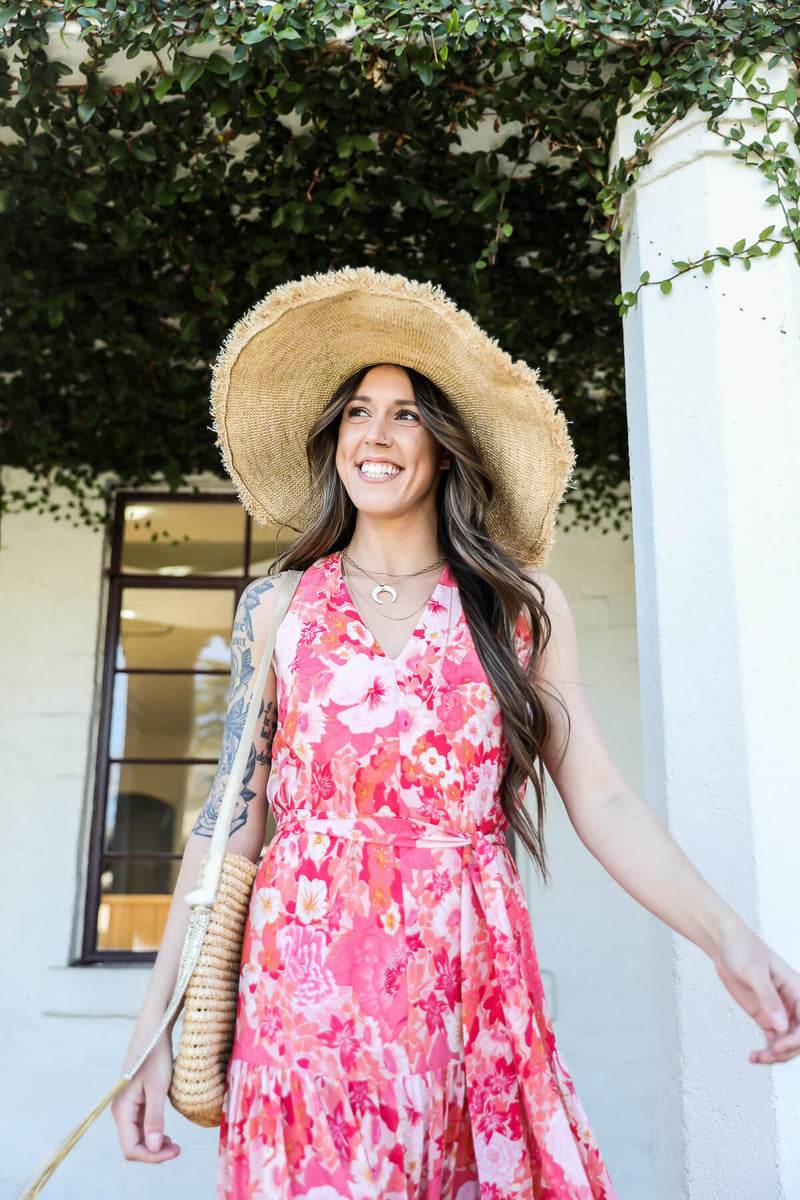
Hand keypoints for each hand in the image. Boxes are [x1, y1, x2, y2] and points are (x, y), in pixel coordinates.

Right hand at [111, 1033, 180, 1161]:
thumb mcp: (158, 1087)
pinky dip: (153, 1132)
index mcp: (122, 1109)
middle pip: (134, 1145)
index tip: (175, 1150)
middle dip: (154, 1152)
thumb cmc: (156, 1055)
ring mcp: (127, 1105)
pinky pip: (141, 1124)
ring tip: (174, 1144)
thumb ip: (154, 1118)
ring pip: (138, 1136)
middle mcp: (120, 1110)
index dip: (152, 1156)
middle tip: (178, 1149)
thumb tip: (153, 1149)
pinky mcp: (135, 1100)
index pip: (131, 1148)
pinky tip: (166, 1133)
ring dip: (154, 1144)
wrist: (153, 1029)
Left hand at [713, 923, 799, 1063]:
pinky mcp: (765, 1016)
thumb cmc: (741, 948)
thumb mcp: (753, 971)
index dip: (797, 1038)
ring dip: (777, 1054)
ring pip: (787, 1042)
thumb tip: (781, 1026)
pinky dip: (767, 1051)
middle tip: (768, 1055)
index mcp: (797, 989)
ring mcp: (778, 1011)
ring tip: (758, 1058)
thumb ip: (768, 998)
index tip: (780, 1046)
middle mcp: (791, 1003)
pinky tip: (755, 1057)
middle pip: (799, 1036)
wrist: (723, 943)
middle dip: (787, 1049)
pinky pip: (773, 1040)